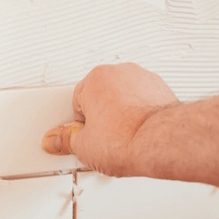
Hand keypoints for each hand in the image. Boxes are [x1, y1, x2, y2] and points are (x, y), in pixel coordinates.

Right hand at [41, 63, 178, 175]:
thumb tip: (56, 140)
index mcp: (95, 78)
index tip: (85, 138)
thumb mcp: (83, 146)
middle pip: (101, 97)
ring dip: (123, 115)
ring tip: (124, 138)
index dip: (80, 125)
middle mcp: (120, 72)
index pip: (77, 102)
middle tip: (103, 140)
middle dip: (101, 117)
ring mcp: (144, 79)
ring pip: (125, 98)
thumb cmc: (127, 138)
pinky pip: (145, 101)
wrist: (161, 142)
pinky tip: (140, 133)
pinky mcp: (163, 90)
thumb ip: (66, 140)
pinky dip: (142, 115)